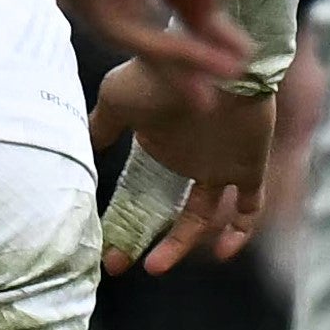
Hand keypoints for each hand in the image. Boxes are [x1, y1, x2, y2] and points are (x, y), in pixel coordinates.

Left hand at [52, 0, 247, 79]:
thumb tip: (207, 20)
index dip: (205, 23)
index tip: (238, 56)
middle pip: (148, 14)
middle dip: (186, 55)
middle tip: (214, 94)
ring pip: (131, 26)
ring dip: (175, 59)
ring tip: (211, 88)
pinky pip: (117, 22)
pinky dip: (157, 43)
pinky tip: (192, 59)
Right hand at [91, 51, 274, 271]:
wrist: (211, 64)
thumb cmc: (161, 78)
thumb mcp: (117, 100)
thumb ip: (100, 127)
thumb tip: (80, 150)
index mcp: (159, 147)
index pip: (139, 195)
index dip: (121, 222)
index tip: (104, 247)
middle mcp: (188, 161)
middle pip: (168, 214)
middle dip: (144, 241)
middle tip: (118, 265)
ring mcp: (219, 165)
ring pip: (202, 216)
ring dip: (178, 244)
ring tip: (154, 266)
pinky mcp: (248, 167)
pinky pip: (250, 208)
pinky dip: (239, 232)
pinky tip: (220, 252)